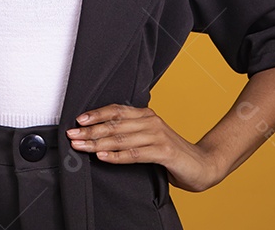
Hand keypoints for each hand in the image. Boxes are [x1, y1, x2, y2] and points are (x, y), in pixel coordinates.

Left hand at [66, 103, 222, 191]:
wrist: (203, 165)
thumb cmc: (172, 153)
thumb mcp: (149, 139)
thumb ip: (130, 135)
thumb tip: (100, 136)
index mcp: (146, 115)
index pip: (116, 110)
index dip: (96, 114)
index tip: (78, 120)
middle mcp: (151, 121)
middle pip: (114, 124)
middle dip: (90, 130)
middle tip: (72, 135)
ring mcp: (158, 136)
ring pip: (121, 138)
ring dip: (97, 143)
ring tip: (81, 146)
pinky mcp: (163, 151)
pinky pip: (134, 153)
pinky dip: (116, 156)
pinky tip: (102, 157)